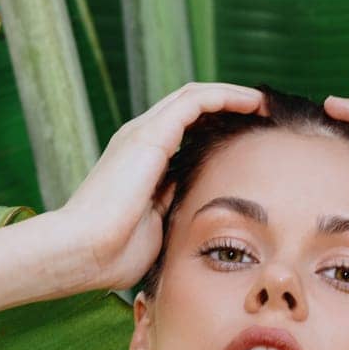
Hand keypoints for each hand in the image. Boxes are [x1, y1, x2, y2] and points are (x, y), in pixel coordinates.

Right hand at [54, 82, 266, 290]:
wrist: (84, 252)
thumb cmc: (114, 253)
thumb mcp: (155, 228)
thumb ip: (171, 210)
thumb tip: (190, 202)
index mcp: (141, 162)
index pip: (183, 130)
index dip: (216, 127)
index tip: (249, 137)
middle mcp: (140, 140)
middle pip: (190, 107)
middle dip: (227, 106)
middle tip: (263, 113)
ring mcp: (142, 133)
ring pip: (194, 97)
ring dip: (232, 96)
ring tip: (264, 103)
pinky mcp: (150, 135)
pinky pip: (195, 101)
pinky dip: (226, 97)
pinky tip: (253, 103)